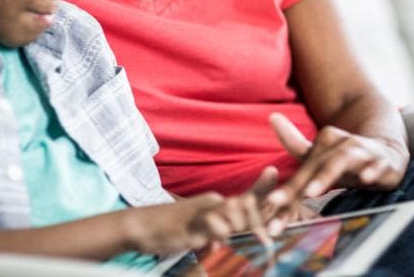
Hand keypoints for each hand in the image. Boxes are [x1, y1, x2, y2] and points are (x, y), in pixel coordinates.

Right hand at [125, 189, 268, 254]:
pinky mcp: (189, 225)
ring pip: (231, 214)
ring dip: (247, 226)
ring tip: (263, 241)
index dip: (262, 186)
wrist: (139, 226)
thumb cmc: (169, 228)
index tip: (274, 172)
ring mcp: (200, 212)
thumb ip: (214, 234)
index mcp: (217, 203)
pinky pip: (208, 226)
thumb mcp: (198, 232)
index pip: (246, 196)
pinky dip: (219, 232)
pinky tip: (224, 241)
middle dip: (262, 219)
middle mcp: (212, 203)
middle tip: (271, 238)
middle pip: (245, 206)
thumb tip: (225, 241)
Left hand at [265, 113, 408, 226]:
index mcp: (323, 144)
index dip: (286, 189)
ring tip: (311, 191)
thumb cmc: (347, 160)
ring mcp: (362, 151)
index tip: (269, 204)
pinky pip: (378, 165)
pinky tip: (366, 179)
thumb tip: (272, 116)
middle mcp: (340, 145)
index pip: (303, 170)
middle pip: (316, 166)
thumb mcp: (321, 156)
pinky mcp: (384, 161)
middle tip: (280, 202)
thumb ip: (295, 142)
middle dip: (299, 186)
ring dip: (326, 175)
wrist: (387, 152)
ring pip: (342, 161)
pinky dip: (372, 170)